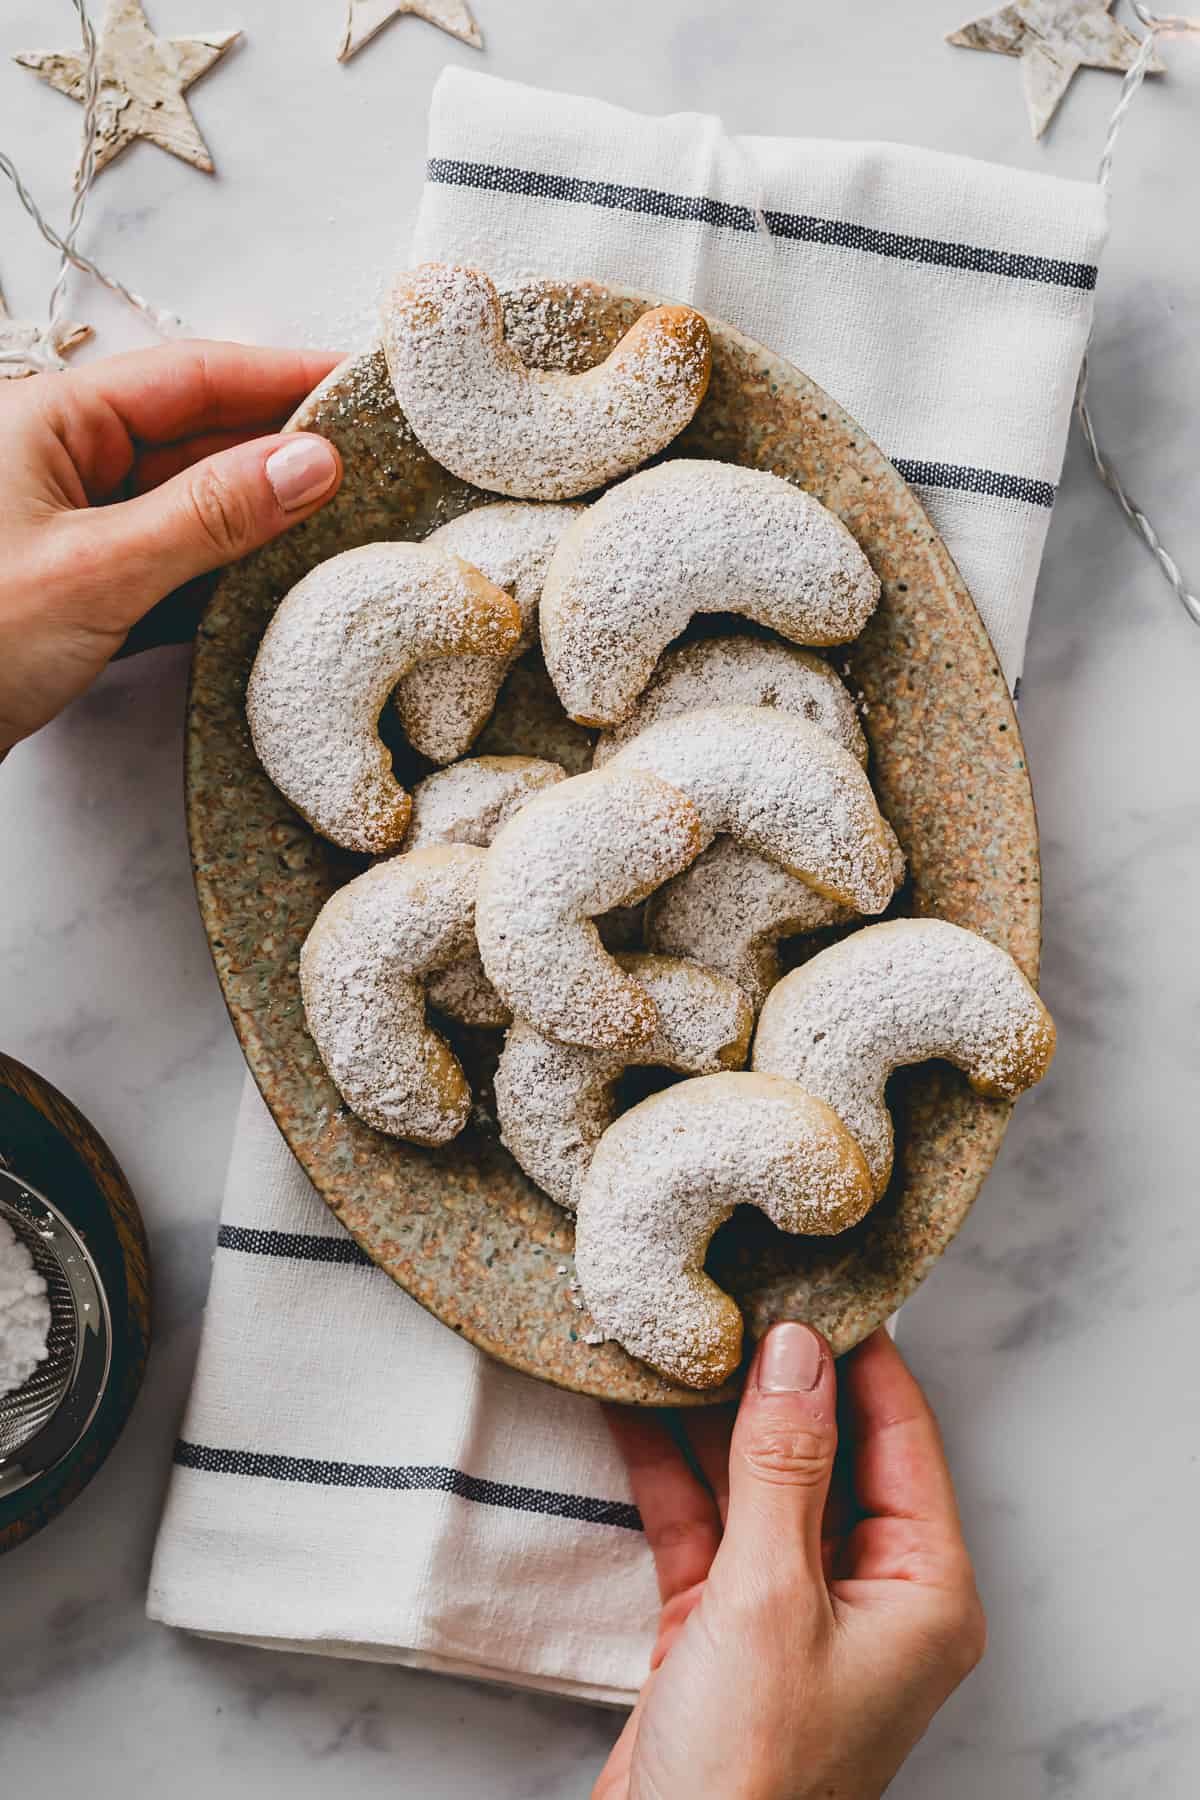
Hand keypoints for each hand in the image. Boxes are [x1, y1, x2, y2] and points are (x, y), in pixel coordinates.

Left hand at [0, 341, 343, 752]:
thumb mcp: (96, 571)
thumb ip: (210, 515)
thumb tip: (311, 462)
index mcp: (50, 421)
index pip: (192, 377)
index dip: (285, 374)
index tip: (366, 381)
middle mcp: (60, 462)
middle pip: (195, 436)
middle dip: (283, 446)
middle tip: (380, 460)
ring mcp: (70, 529)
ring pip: (187, 504)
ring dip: (261, 517)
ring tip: (349, 523)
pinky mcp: (77, 591)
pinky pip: (170, 565)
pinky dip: (224, 574)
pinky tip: (280, 587)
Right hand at [596, 1326, 984, 1799]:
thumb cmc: (750, 1772)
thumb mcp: (769, 1597)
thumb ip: (783, 1465)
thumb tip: (797, 1350)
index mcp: (923, 1589)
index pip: (903, 1434)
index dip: (859, 1352)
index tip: (813, 1276)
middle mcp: (869, 1593)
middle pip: (828, 1450)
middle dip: (773, 1375)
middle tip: (728, 1290)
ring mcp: (794, 1609)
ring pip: (758, 1480)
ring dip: (710, 1415)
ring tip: (671, 1331)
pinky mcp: (725, 1626)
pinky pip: (704, 1523)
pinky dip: (666, 1469)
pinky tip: (627, 1407)